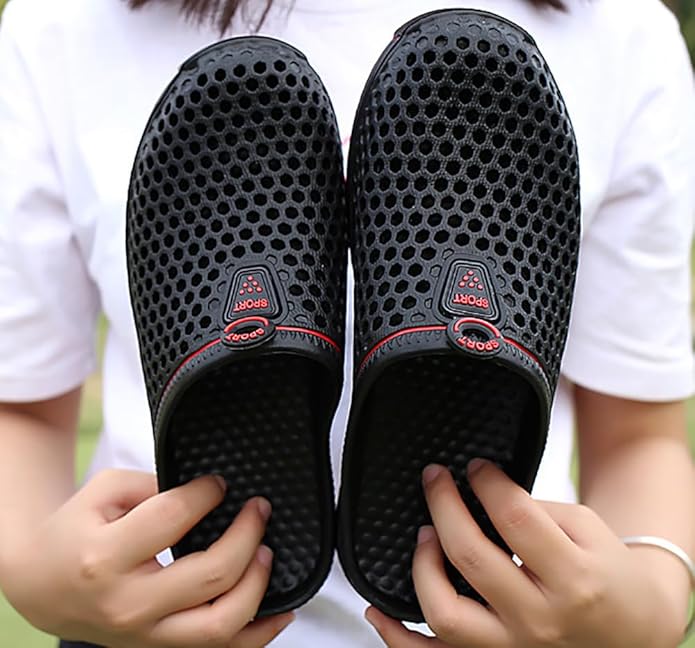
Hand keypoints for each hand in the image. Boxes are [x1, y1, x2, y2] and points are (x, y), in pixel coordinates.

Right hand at [2, 469, 292, 646]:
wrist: (40, 586)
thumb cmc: (74, 531)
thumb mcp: (103, 492)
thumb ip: (154, 485)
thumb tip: (208, 492)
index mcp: (105, 557)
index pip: (173, 518)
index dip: (206, 493)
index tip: (219, 483)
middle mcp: (127, 604)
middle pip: (211, 574)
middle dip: (248, 534)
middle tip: (259, 508)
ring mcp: (145, 635)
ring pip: (220, 624)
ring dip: (258, 584)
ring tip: (267, 551)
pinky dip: (257, 635)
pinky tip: (280, 611)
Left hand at [366, 461, 683, 647]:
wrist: (632, 635)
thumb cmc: (607, 576)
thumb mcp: (587, 530)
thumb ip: (534, 512)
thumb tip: (479, 495)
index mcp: (573, 578)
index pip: (514, 518)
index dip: (487, 481)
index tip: (476, 467)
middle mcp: (540, 619)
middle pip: (472, 556)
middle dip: (444, 504)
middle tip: (435, 478)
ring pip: (445, 612)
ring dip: (423, 565)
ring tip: (424, 535)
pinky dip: (398, 636)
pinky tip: (378, 609)